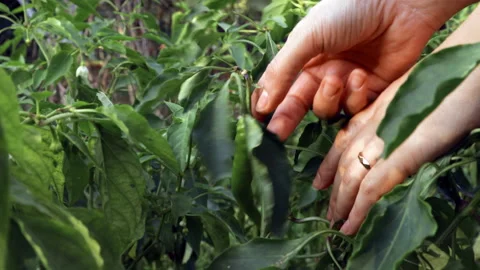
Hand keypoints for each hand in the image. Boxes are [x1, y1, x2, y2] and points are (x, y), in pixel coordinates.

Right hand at [252, 0, 472, 140]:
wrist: (399, 3)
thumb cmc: (349, 11)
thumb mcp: (308, 37)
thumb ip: (282, 71)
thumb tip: (261, 105)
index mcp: (303, 60)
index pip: (280, 89)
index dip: (269, 106)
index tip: (260, 122)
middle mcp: (322, 75)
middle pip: (299, 107)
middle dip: (286, 119)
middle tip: (277, 134)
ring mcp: (346, 86)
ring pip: (327, 111)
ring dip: (328, 99)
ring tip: (336, 79)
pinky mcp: (371, 93)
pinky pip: (354, 109)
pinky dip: (355, 96)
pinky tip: (361, 76)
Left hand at [314, 64, 479, 234]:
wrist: (470, 67)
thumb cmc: (455, 82)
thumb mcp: (421, 103)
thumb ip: (405, 122)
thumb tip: (401, 145)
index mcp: (379, 110)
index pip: (344, 140)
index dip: (329, 163)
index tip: (319, 181)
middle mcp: (375, 124)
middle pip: (343, 161)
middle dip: (334, 190)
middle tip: (328, 212)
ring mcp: (385, 137)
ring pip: (351, 177)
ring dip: (342, 205)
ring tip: (336, 225)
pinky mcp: (401, 153)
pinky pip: (371, 187)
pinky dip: (358, 210)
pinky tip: (350, 227)